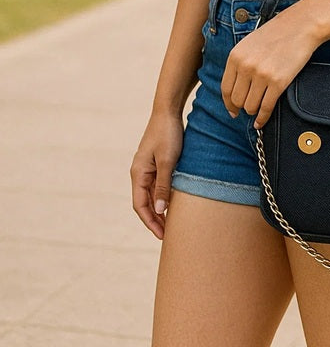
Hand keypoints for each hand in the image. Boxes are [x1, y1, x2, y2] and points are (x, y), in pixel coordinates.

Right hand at [130, 111, 183, 238]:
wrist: (168, 111)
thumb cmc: (168, 134)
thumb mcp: (167, 161)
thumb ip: (163, 186)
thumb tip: (161, 210)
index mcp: (138, 173)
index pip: (140, 205)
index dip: (150, 222)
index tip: (162, 235)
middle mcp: (139, 172)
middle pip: (144, 202)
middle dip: (154, 219)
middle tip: (167, 234)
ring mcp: (147, 167)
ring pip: (151, 195)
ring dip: (159, 209)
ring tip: (171, 223)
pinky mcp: (155, 162)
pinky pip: (157, 185)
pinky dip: (163, 196)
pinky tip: (173, 203)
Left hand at [221, 3, 319, 128]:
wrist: (301, 25)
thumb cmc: (277, 33)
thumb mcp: (249, 44)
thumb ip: (240, 63)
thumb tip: (235, 90)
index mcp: (235, 56)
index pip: (225, 89)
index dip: (228, 103)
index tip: (232, 110)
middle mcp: (245, 66)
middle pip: (237, 100)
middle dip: (242, 108)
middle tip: (248, 110)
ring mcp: (261, 75)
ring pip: (250, 107)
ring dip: (253, 111)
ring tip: (258, 109)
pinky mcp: (278, 82)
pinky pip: (266, 107)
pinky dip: (263, 118)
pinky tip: (261, 121)